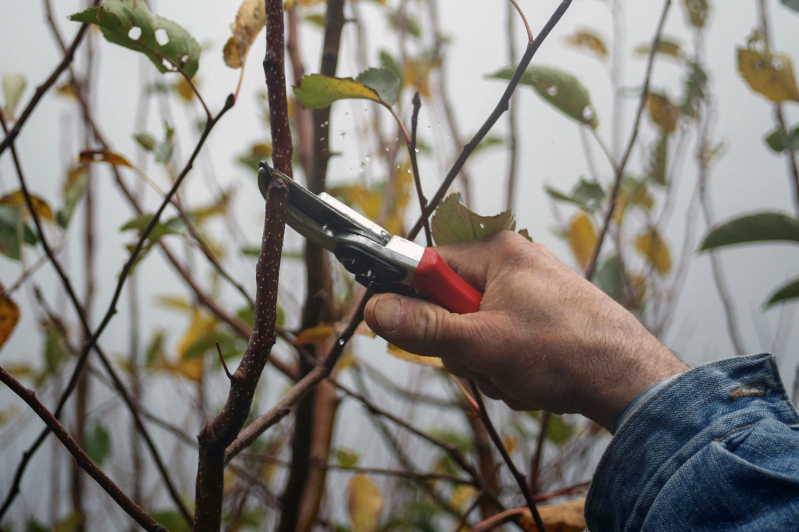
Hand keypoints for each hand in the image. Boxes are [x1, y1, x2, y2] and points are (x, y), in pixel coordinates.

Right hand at [364, 231, 687, 430]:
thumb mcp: (483, 343)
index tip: (398, 325)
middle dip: (461, 345)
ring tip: (516, 374)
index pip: (428, 266)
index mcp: (497, 253)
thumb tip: (375, 310)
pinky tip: (532, 379)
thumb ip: (425, 328)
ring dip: (485, 363)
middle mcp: (513, 265)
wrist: (632, 381)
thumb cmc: (565, 352)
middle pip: (450, 305)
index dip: (411, 300)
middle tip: (484, 361)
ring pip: (474, 332)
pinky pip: (501, 343)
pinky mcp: (542, 319)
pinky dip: (507, 368)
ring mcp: (529, 293)